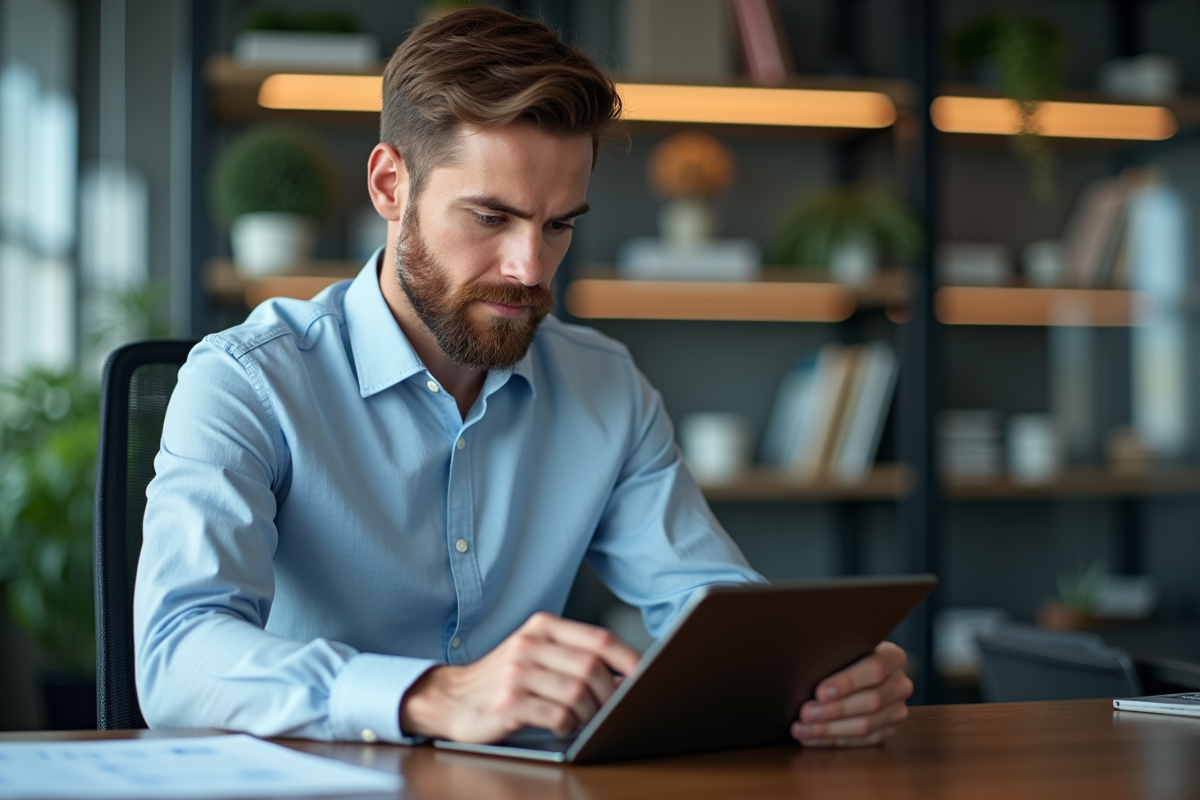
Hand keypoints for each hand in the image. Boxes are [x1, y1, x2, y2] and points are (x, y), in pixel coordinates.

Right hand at [399, 612, 640, 742]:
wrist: (450, 698)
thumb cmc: (503, 679)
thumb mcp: (536, 653)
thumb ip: (574, 656)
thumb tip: (624, 675)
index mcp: (542, 627)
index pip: (599, 638)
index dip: (628, 658)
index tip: (646, 675)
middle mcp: (530, 644)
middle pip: (592, 667)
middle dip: (609, 694)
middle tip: (610, 709)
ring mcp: (518, 672)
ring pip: (577, 693)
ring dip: (588, 713)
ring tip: (581, 719)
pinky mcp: (508, 701)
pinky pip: (556, 715)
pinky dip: (568, 725)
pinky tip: (561, 726)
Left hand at [791, 641, 911, 746]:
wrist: (861, 666)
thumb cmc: (846, 654)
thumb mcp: (845, 647)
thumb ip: (836, 656)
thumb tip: (808, 669)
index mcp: (893, 657)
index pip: (874, 669)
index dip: (847, 682)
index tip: (820, 692)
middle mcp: (900, 684)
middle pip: (871, 701)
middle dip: (833, 710)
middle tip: (805, 713)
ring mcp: (897, 710)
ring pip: (866, 725)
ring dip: (829, 730)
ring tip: (802, 729)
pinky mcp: (889, 729)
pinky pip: (862, 741)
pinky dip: (834, 740)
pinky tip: (812, 738)